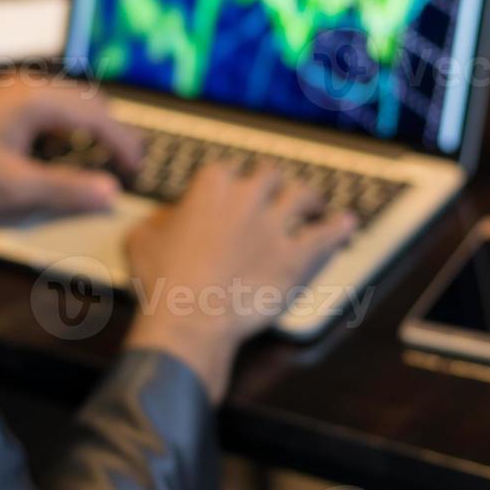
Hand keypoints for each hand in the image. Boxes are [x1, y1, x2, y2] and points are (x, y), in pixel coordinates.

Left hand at [0, 81, 142, 215]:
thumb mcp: (16, 186)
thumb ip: (67, 189)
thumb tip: (112, 193)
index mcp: (38, 100)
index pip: (98, 117)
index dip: (123, 143)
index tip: (138, 169)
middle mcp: (28, 88)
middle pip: (88, 102)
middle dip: (111, 130)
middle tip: (129, 161)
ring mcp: (11, 94)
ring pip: (67, 103)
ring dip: (89, 127)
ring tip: (102, 156)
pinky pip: (47, 109)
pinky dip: (65, 128)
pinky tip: (60, 151)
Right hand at [123, 162, 358, 402]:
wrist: (189, 321)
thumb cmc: (160, 282)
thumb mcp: (142, 239)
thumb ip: (161, 217)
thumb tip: (171, 213)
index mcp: (211, 186)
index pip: (227, 169)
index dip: (231, 181)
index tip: (232, 192)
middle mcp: (247, 197)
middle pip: (270, 174)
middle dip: (273, 182)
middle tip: (276, 193)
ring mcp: (276, 226)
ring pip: (302, 195)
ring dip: (310, 197)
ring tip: (315, 204)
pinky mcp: (298, 257)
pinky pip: (328, 235)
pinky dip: (340, 227)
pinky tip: (347, 223)